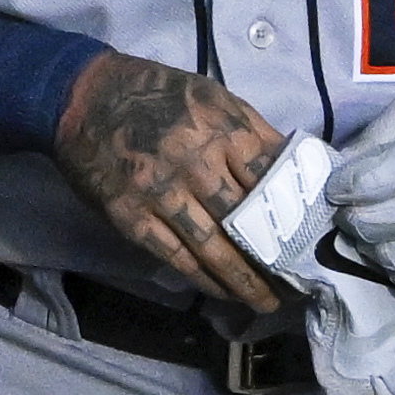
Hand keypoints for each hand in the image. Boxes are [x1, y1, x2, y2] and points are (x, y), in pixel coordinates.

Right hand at [53, 52, 288, 309]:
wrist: (84, 96)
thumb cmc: (155, 93)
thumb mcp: (211, 95)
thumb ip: (249, 129)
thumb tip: (291, 166)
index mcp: (222, 129)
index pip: (269, 180)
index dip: (292, 215)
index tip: (310, 242)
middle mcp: (195, 163)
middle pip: (245, 221)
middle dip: (273, 257)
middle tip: (296, 285)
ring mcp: (160, 193)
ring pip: (212, 247)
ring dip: (241, 280)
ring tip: (264, 301)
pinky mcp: (130, 216)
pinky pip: (173, 256)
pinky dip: (201, 278)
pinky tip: (220, 291)